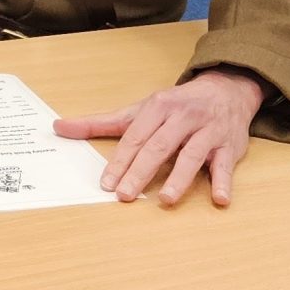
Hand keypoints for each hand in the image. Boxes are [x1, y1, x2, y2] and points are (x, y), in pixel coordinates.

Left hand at [53, 67, 266, 206]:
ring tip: (165, 199)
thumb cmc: (177, 105)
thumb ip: (101, 122)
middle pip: (159, 146)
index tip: (106, 183)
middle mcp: (183, 117)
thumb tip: (60, 127)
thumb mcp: (140, 110)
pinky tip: (220, 199)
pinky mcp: (229, 146)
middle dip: (141, 171)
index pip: (135, 137)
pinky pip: (226, 165)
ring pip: (192, 155)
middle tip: (125, 194)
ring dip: (179, 178)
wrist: (227, 89)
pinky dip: (224, 182)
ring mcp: (208, 131)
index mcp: (159, 107)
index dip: (120, 161)